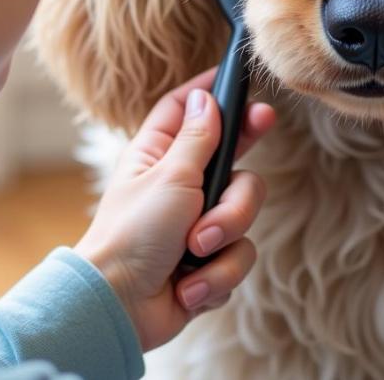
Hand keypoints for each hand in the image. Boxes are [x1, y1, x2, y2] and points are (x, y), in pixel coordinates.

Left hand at [73, 68, 275, 351]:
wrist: (120, 309)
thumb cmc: (133, 235)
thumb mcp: (170, 176)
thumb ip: (198, 138)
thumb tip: (206, 97)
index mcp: (160, 155)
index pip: (188, 109)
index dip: (213, 90)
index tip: (237, 75)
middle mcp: (182, 184)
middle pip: (233, 158)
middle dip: (243, 161)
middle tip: (263, 120)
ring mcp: (198, 223)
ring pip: (244, 212)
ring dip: (225, 233)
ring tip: (195, 251)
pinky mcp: (210, 261)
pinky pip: (238, 256)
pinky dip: (217, 273)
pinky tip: (188, 287)